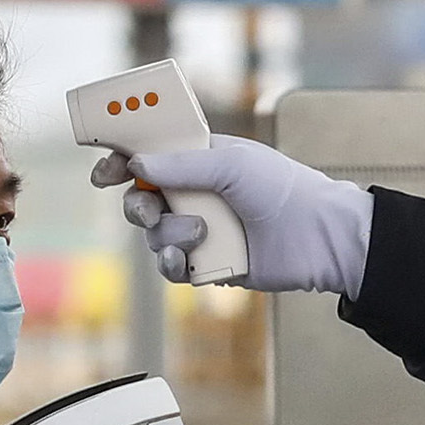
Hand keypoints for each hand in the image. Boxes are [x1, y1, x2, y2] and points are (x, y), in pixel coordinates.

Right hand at [89, 138, 373, 295]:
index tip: (105, 171)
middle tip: (149, 209)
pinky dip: (172, 264)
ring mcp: (199, 230)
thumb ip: (182, 165)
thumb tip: (136, 166)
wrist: (319, 238)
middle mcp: (194, 194)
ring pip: (153, 235)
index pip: (147, 157)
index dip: (121, 162)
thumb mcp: (232, 164)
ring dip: (168, 235)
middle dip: (136, 205)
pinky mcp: (206, 264)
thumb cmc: (282, 188)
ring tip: (200, 233)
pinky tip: (186, 260)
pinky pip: (170, 267)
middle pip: (139, 199)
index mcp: (198, 161)